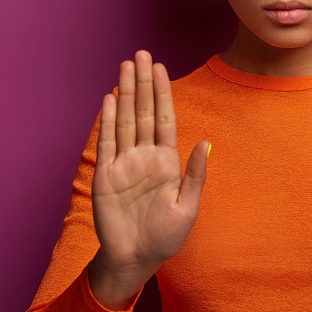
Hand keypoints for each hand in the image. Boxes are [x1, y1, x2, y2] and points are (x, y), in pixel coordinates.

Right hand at [91, 50, 210, 273]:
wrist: (136, 258)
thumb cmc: (165, 236)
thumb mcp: (188, 206)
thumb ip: (196, 173)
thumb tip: (207, 143)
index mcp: (166, 161)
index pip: (165, 118)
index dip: (163, 92)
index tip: (161, 67)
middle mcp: (144, 156)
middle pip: (143, 111)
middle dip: (142, 82)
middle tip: (140, 54)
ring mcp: (123, 163)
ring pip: (125, 120)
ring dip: (125, 93)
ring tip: (125, 67)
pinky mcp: (105, 175)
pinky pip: (107, 142)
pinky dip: (107, 120)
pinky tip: (109, 99)